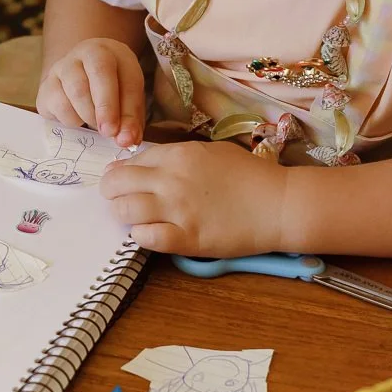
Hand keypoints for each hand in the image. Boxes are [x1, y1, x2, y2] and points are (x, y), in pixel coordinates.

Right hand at [38, 38, 146, 146]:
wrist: (90, 72)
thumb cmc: (116, 84)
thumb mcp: (130, 95)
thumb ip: (131, 117)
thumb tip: (126, 141)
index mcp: (101, 51)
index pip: (104, 74)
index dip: (110, 105)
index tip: (118, 133)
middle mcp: (75, 57)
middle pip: (81, 87)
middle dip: (98, 114)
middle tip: (109, 133)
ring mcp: (57, 72)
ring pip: (66, 100)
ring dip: (86, 119)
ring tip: (98, 122)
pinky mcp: (45, 89)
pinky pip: (54, 110)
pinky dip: (70, 121)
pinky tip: (81, 118)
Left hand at [100, 140, 297, 256]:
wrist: (279, 204)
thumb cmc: (250, 175)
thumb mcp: (210, 152)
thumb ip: (176, 156)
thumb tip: (145, 162)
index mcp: (178, 155)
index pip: (130, 161)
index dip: (120, 172)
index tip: (122, 181)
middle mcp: (172, 180)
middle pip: (116, 184)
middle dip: (112, 192)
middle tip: (119, 199)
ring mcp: (178, 211)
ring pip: (125, 211)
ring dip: (124, 214)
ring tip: (135, 217)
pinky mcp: (186, 239)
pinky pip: (146, 238)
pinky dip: (141, 236)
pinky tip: (151, 233)